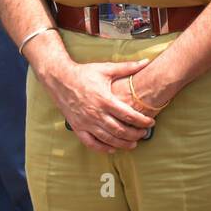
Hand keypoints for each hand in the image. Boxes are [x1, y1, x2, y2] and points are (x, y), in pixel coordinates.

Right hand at [40, 58, 154, 153]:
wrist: (59, 79)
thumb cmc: (84, 73)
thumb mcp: (106, 69)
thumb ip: (127, 67)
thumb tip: (146, 61)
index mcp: (105, 100)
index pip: (128, 115)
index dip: (142, 121)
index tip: (150, 123)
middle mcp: (96, 113)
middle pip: (120, 130)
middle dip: (135, 134)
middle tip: (144, 134)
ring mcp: (85, 122)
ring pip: (107, 139)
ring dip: (122, 144)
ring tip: (133, 144)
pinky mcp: (77, 127)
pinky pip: (90, 142)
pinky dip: (102, 148)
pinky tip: (112, 149)